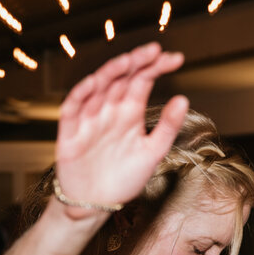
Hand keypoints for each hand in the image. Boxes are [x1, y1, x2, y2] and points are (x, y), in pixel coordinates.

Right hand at [53, 43, 187, 216]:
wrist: (96, 203)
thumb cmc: (124, 178)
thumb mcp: (152, 153)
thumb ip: (167, 127)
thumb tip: (183, 98)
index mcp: (130, 112)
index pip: (143, 80)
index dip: (157, 67)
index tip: (175, 59)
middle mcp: (110, 110)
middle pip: (121, 77)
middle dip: (137, 62)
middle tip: (153, 51)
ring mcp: (90, 118)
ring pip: (99, 87)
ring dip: (111, 72)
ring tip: (128, 61)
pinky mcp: (70, 131)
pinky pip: (73, 107)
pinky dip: (81, 94)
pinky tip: (94, 83)